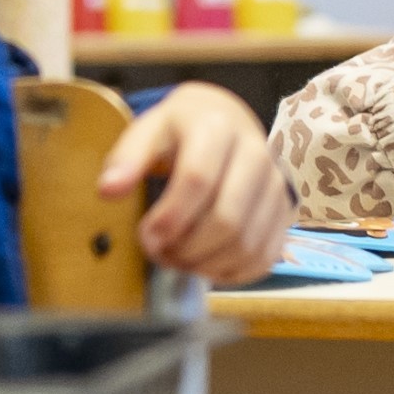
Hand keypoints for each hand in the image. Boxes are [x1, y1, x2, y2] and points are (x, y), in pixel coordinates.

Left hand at [97, 83, 292, 285]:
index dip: (169, 217)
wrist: (225, 120)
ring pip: (246, 243)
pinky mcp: (285, 211)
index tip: (146, 235)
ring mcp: (276, 184)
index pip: (198, 179)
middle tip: (160, 252)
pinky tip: (205, 265)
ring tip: (178, 259)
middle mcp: (256, 153)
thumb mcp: (148, 131)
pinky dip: (232, 272)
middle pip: (227, 218)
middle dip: (187, 248)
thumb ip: (127, 158)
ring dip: (206, 264)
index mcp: (217, 127)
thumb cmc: (181, 131)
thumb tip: (109, 190)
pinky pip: (265, 257)